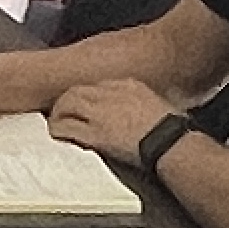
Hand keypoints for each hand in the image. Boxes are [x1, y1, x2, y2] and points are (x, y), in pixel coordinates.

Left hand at [46, 78, 169, 160]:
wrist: (172, 143)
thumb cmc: (172, 129)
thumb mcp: (158, 104)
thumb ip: (142, 102)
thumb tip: (139, 112)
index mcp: (127, 84)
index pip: (97, 84)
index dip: (87, 95)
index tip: (83, 104)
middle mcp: (110, 94)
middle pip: (77, 90)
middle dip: (66, 100)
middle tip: (61, 111)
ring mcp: (101, 113)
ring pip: (67, 104)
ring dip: (58, 113)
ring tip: (55, 122)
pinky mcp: (96, 134)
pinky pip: (68, 127)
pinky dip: (58, 130)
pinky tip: (56, 135)